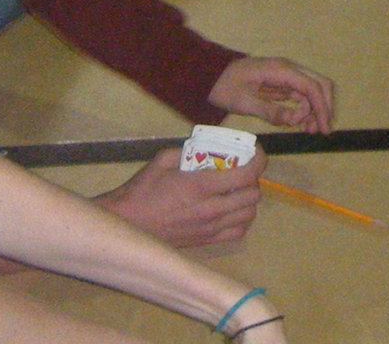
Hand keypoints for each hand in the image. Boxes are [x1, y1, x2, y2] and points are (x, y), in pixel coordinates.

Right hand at [94, 147, 265, 247]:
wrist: (129, 223)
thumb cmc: (141, 190)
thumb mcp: (161, 161)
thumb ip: (186, 151)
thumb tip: (203, 148)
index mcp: (201, 186)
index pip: (247, 174)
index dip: (259, 160)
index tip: (256, 152)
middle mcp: (212, 209)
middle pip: (253, 195)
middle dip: (252, 178)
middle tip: (241, 170)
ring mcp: (212, 227)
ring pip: (250, 214)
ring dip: (249, 199)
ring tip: (236, 190)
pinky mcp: (208, 240)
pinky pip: (239, 231)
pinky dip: (242, 219)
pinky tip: (231, 211)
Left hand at [208, 56, 333, 132]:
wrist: (209, 75)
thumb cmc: (224, 86)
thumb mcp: (243, 102)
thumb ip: (269, 111)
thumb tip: (293, 120)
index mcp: (280, 70)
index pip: (311, 87)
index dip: (322, 108)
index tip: (324, 128)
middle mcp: (287, 69)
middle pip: (319, 85)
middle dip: (323, 108)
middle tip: (317, 130)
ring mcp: (285, 75)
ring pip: (312, 91)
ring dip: (314, 110)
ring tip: (307, 130)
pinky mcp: (281, 83)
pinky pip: (301, 95)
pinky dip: (305, 108)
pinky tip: (299, 122)